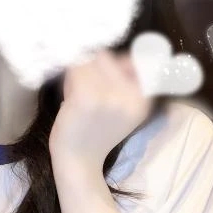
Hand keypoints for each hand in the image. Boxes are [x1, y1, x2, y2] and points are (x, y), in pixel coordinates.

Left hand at [49, 48, 150, 168]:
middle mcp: (132, 96)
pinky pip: (76, 69)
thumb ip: (126, 80)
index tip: (105, 70)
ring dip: (79, 74)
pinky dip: (68, 81)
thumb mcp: (123, 109)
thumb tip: (123, 50)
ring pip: (90, 61)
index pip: (138, 60)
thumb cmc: (95, 134)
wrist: (79, 162)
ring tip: (77, 97)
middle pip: (108, 57)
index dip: (118, 62)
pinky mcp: (87, 96)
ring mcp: (110, 95)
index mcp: (144, 99)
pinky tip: (69, 100)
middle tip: (85, 92)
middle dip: (92, 69)